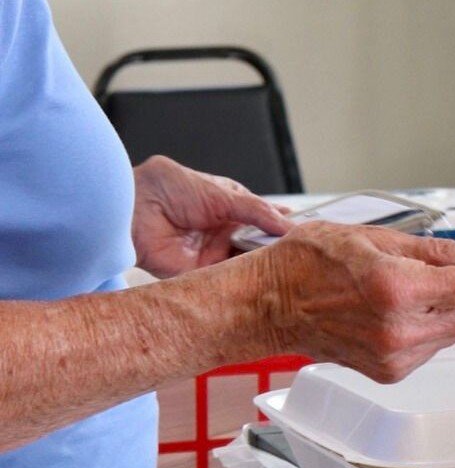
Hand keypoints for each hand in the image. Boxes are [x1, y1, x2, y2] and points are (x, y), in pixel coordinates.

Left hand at [132, 155, 291, 275]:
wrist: (132, 209)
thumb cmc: (169, 189)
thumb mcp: (222, 193)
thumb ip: (256, 210)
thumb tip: (287, 222)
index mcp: (231, 204)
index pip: (266, 216)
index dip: (286, 223)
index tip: (309, 230)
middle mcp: (224, 229)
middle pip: (261, 241)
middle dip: (279, 246)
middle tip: (304, 251)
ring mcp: (213, 251)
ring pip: (247, 261)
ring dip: (263, 262)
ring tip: (288, 263)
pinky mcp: (200, 273)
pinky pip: (227, 278)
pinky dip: (243, 278)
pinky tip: (261, 276)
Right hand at [250, 220, 454, 379]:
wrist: (269, 305)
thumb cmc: (309, 265)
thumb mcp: (377, 238)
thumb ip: (438, 250)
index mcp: (397, 290)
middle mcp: (399, 331)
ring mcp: (395, 356)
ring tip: (421, 283)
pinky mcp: (390, 371)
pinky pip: (434, 346)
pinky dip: (434, 323)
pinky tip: (406, 305)